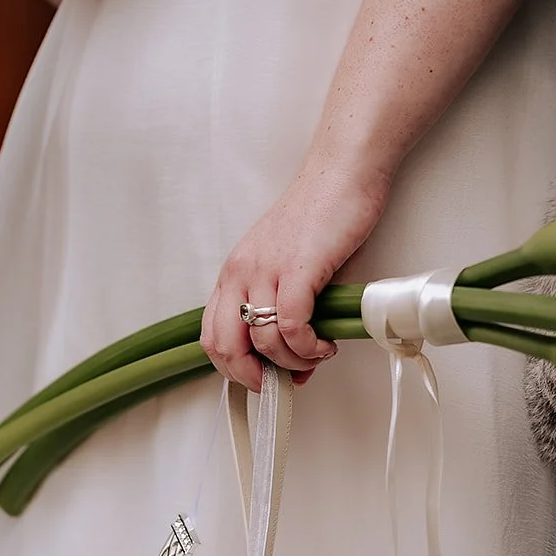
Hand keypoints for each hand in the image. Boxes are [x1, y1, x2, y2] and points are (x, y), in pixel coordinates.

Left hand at [202, 168, 389, 391]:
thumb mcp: (291, 268)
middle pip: (224, 347)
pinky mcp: (297, 269)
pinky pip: (291, 327)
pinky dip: (309, 347)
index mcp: (234, 274)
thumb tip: (298, 359)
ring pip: (261, 343)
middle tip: (283, 382)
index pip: (212, 336)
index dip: (235, 369)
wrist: (343, 173)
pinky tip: (324, 344)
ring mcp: (265, 271)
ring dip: (293, 362)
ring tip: (317, 354)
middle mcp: (241, 273)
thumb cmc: (323, 217)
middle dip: (253, 377)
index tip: (265, 378)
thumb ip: (288, 311)